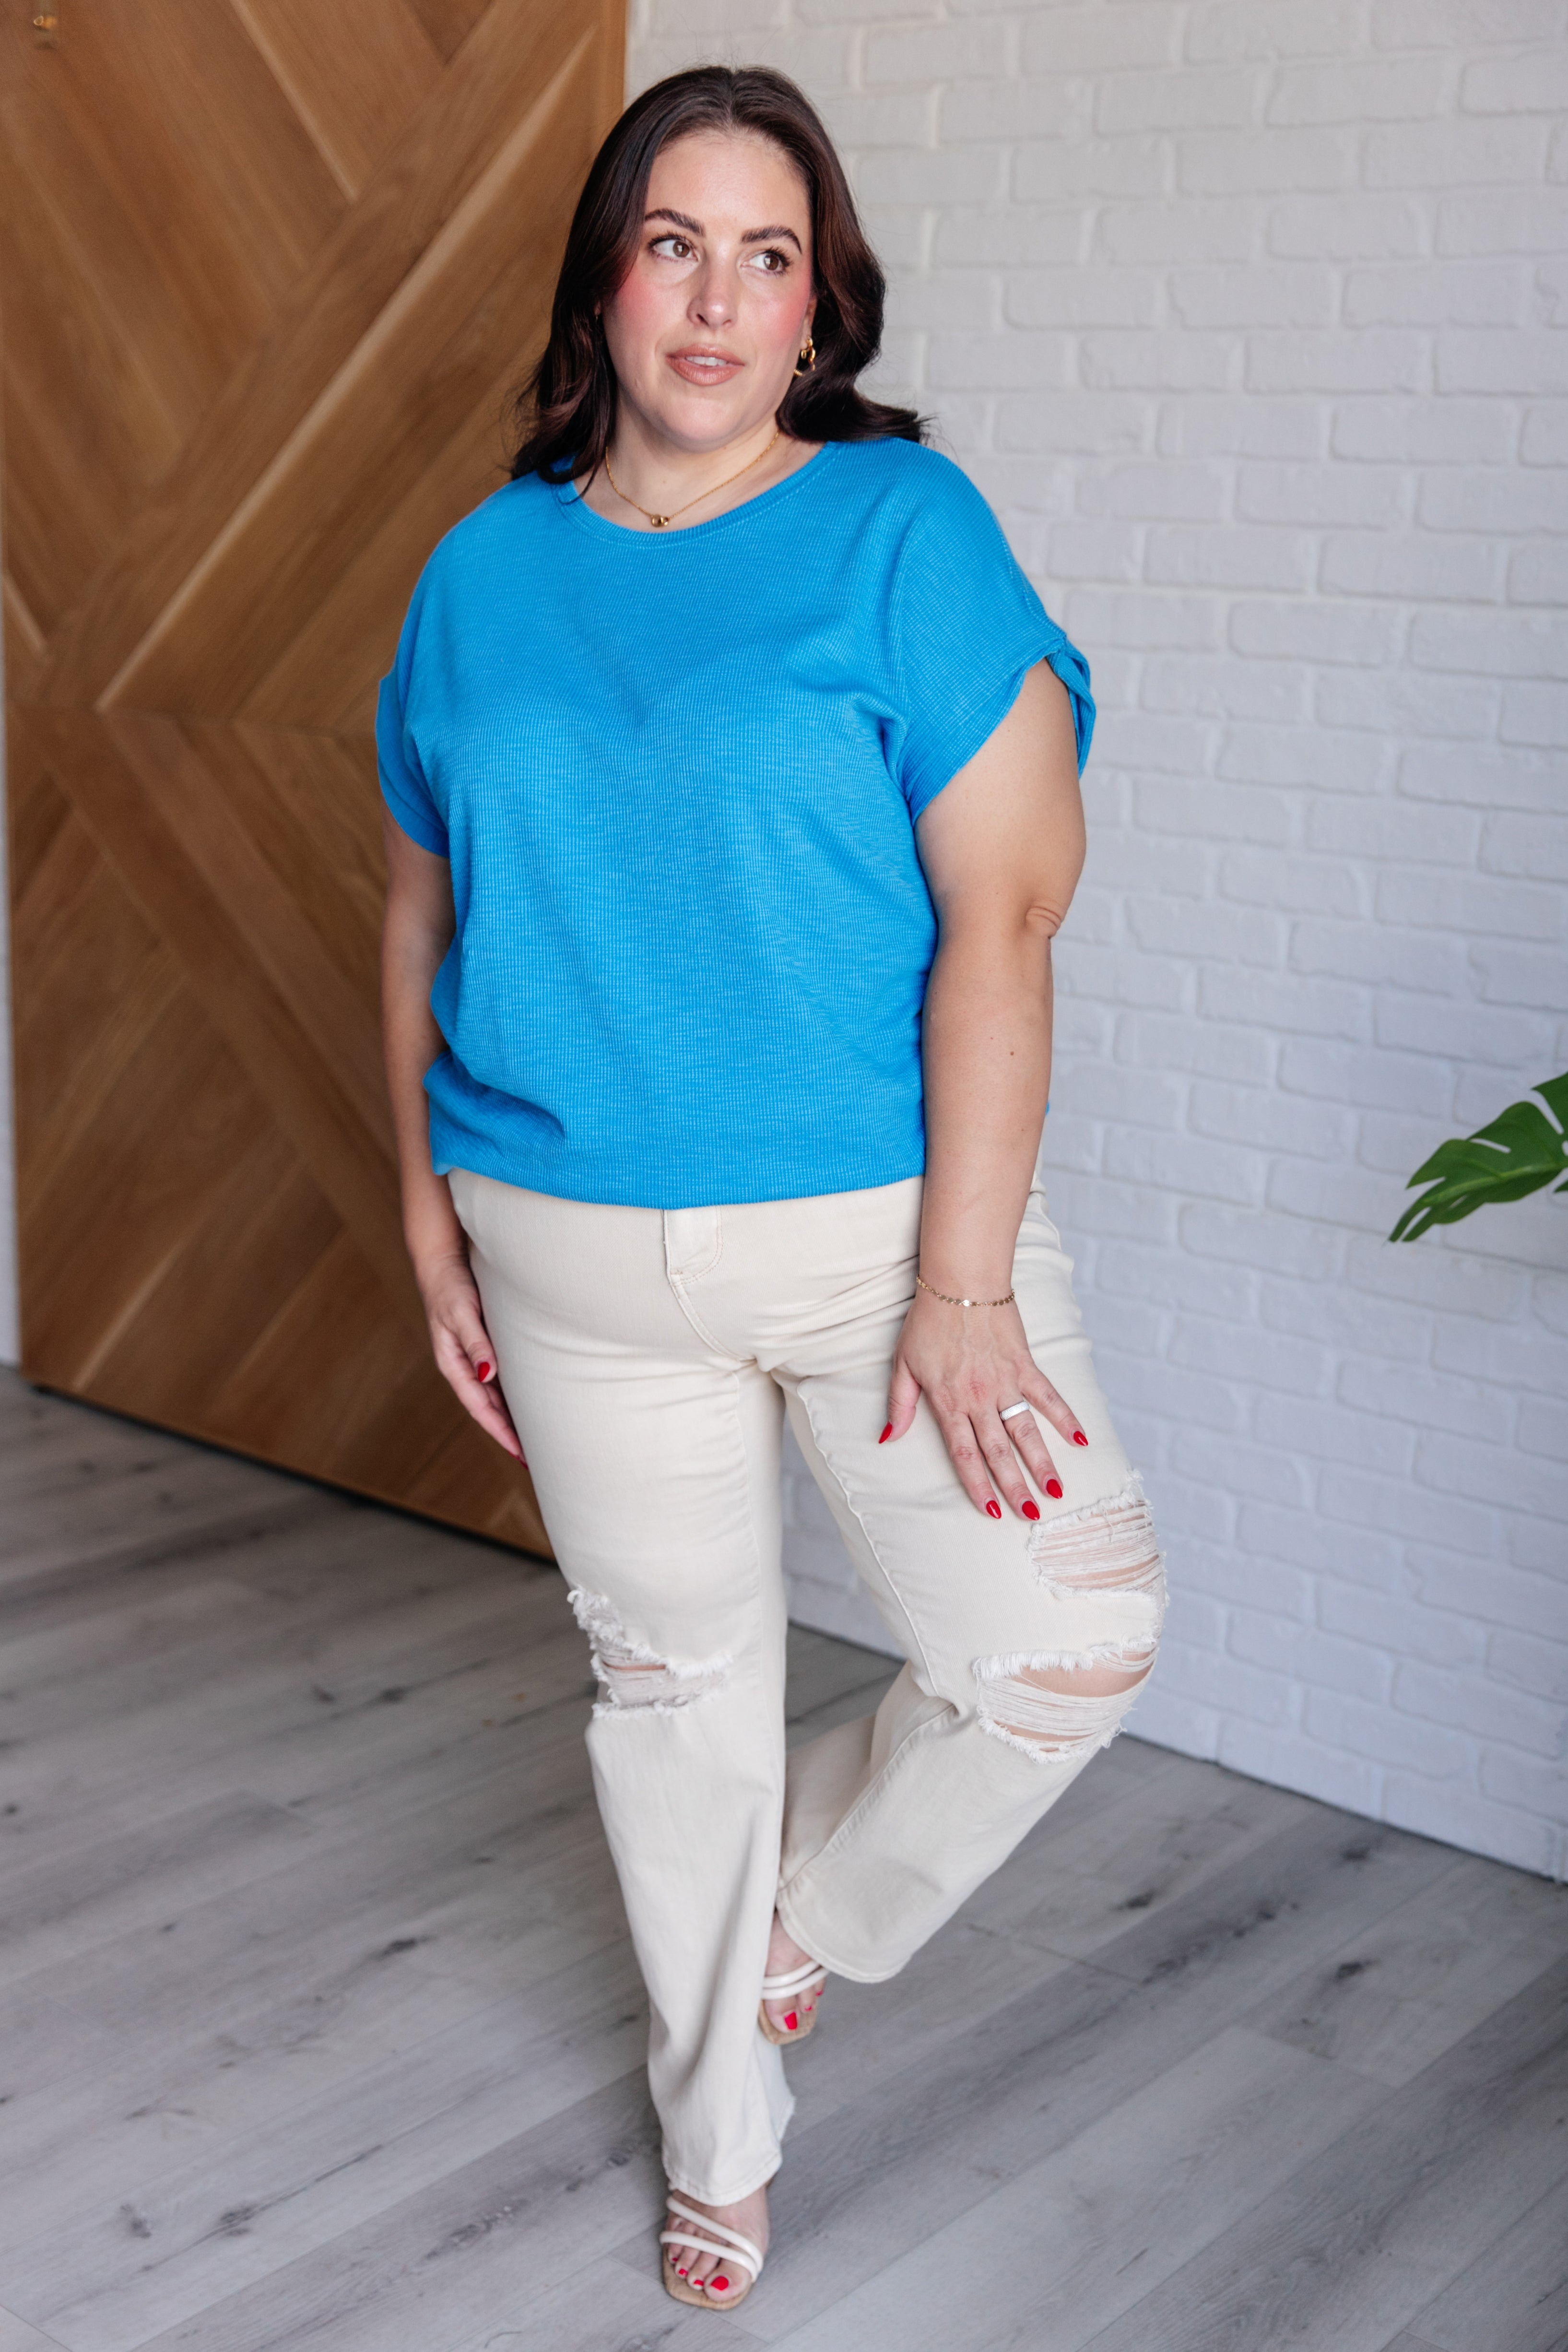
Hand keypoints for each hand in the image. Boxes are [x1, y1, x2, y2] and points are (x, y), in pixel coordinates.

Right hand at [416, 1249, 524, 1462]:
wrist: (443, 1261)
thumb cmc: (451, 1286)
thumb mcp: (461, 1314)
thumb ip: (476, 1344)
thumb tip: (487, 1376)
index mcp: (454, 1365)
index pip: (481, 1408)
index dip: (501, 1432)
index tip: (521, 1454)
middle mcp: (464, 1367)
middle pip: (489, 1409)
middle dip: (509, 1434)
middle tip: (535, 1457)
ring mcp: (474, 1358)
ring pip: (496, 1396)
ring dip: (513, 1417)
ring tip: (537, 1438)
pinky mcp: (484, 1346)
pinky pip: (500, 1379)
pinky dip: (514, 1395)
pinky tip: (530, 1403)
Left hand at [883, 1289, 1085, 1518]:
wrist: (960, 1280)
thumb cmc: (927, 1321)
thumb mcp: (902, 1363)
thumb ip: (899, 1404)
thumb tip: (886, 1438)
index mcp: (949, 1402)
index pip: (965, 1453)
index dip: (978, 1484)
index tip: (991, 1510)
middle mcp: (980, 1398)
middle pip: (999, 1451)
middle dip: (1015, 1487)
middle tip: (1031, 1515)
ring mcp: (1006, 1382)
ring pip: (1026, 1431)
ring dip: (1043, 1464)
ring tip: (1057, 1492)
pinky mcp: (1025, 1364)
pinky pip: (1049, 1396)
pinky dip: (1066, 1417)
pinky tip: (1081, 1441)